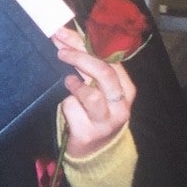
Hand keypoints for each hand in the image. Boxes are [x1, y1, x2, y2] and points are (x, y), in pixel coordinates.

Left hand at [52, 26, 136, 158]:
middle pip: (104, 73)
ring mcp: (105, 122)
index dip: (84, 44)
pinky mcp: (88, 134)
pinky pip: (73, 110)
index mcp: (126, 89)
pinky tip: (69, 107)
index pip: (109, 59)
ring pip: (91, 95)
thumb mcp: (99, 88)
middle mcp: (120, 105)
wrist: (96, 152)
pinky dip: (66, 104)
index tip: (63, 33)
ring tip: (68, 83)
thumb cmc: (96, 112)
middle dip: (79, 57)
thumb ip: (88, 66)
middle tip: (60, 51)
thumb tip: (64, 37)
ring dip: (74, 84)